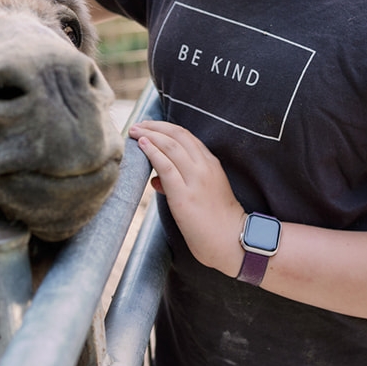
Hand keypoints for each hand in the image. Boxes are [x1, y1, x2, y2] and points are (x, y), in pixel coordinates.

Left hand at [128, 120, 245, 275]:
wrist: (231, 241)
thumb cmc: (216, 222)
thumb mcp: (202, 194)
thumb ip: (180, 183)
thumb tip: (155, 179)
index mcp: (211, 164)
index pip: (187, 137)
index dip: (166, 128)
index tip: (150, 126)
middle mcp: (205, 166)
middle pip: (178, 135)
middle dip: (155, 126)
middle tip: (138, 125)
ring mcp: (196, 179)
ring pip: (170, 146)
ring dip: (149, 135)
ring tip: (134, 131)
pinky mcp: (184, 195)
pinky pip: (166, 166)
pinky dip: (152, 152)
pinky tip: (142, 145)